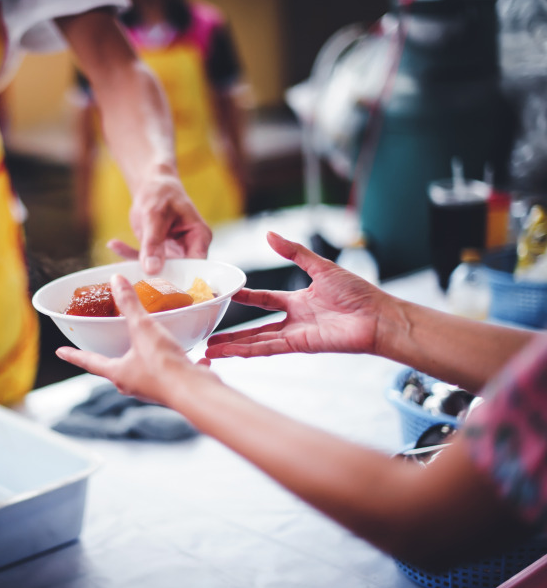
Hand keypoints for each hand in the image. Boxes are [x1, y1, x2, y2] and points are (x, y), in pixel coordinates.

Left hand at [56, 274, 219, 404]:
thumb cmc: (164, 366)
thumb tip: (116, 281)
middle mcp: (133, 384)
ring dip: (145, 359)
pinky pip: (174, 372)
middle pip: (117, 368)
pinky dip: (180, 362)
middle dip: (112, 357)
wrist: (195, 391)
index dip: (74, 355)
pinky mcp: (175, 387)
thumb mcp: (143, 328)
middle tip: (108, 346)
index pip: (89, 362)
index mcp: (119, 373)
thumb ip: (130, 304)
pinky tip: (194, 355)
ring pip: (144, 371)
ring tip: (149, 345)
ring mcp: (154, 388)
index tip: (60, 352)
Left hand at [108, 168, 211, 273]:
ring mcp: (175, 253)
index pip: (197, 266)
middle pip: (178, 273)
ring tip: (118, 261)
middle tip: (134, 282)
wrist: (152, 184)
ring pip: (158, 269)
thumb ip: (154, 243)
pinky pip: (144, 260)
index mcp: (199, 237)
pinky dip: (128, 254)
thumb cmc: (161, 193)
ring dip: (137, 266)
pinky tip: (113, 244)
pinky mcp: (159, 253)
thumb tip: (152, 269)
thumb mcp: (155, 216)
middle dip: (155, 278)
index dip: (182, 279)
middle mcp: (190, 248)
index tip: (159, 286)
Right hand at [206, 232, 388, 358]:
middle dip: (232, 332)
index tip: (227, 294)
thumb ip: (294, 252)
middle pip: (255, 327)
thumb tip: (269, 234)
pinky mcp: (299, 346)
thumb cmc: (358, 293)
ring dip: (232, 346)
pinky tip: (229, 353)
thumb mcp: (321, 267)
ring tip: (209, 349)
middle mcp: (294, 320)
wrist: (378, 317)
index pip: (265, 299)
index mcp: (299, 300)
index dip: (246, 297)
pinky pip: (267, 348)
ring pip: (256, 341)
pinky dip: (247, 351)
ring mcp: (295, 335)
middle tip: (209, 333)